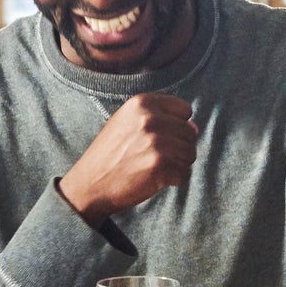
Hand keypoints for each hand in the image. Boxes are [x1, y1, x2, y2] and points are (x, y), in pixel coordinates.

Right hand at [57, 93, 198, 221]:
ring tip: (152, 168)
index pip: (185, 110)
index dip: (176, 126)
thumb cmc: (111, 154)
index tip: (157, 138)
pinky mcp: (160, 165)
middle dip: (178, 148)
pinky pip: (185, 174)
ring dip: (176, 164)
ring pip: (191, 153)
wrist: (89, 184)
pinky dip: (174, 181)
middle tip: (152, 158)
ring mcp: (156, 141)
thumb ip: (159, 117)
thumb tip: (196, 127)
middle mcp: (150, 118)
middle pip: (190, 133)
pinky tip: (153, 180)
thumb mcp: (127, 122)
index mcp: (142, 102)